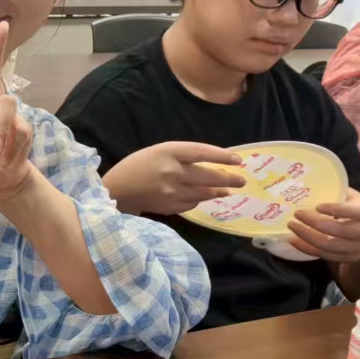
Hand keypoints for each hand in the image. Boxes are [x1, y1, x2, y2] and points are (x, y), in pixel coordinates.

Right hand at [102, 142, 246, 216]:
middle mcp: (172, 171)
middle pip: (207, 176)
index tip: (238, 160)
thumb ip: (183, 156)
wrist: (117, 190)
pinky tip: (203, 197)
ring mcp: (171, 192)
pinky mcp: (170, 207)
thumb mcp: (159, 152)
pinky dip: (200, 200)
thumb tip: (213, 165)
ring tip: (227, 190)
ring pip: (203, 193)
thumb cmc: (138, 166)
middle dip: (228, 179)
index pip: (201, 152)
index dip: (222, 156)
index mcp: (168, 152)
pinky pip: (192, 204)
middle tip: (241, 180)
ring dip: (217, 192)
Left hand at [287, 189, 359, 262]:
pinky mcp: (347, 258)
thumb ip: (339, 192)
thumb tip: (312, 182)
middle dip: (314, 222)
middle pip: (338, 230)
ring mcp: (356, 248)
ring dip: (307, 236)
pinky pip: (324, 255)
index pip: (353, 212)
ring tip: (292, 226)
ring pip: (328, 246)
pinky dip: (307, 248)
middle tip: (297, 213)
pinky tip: (294, 239)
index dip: (335, 209)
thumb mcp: (357, 199)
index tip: (318, 206)